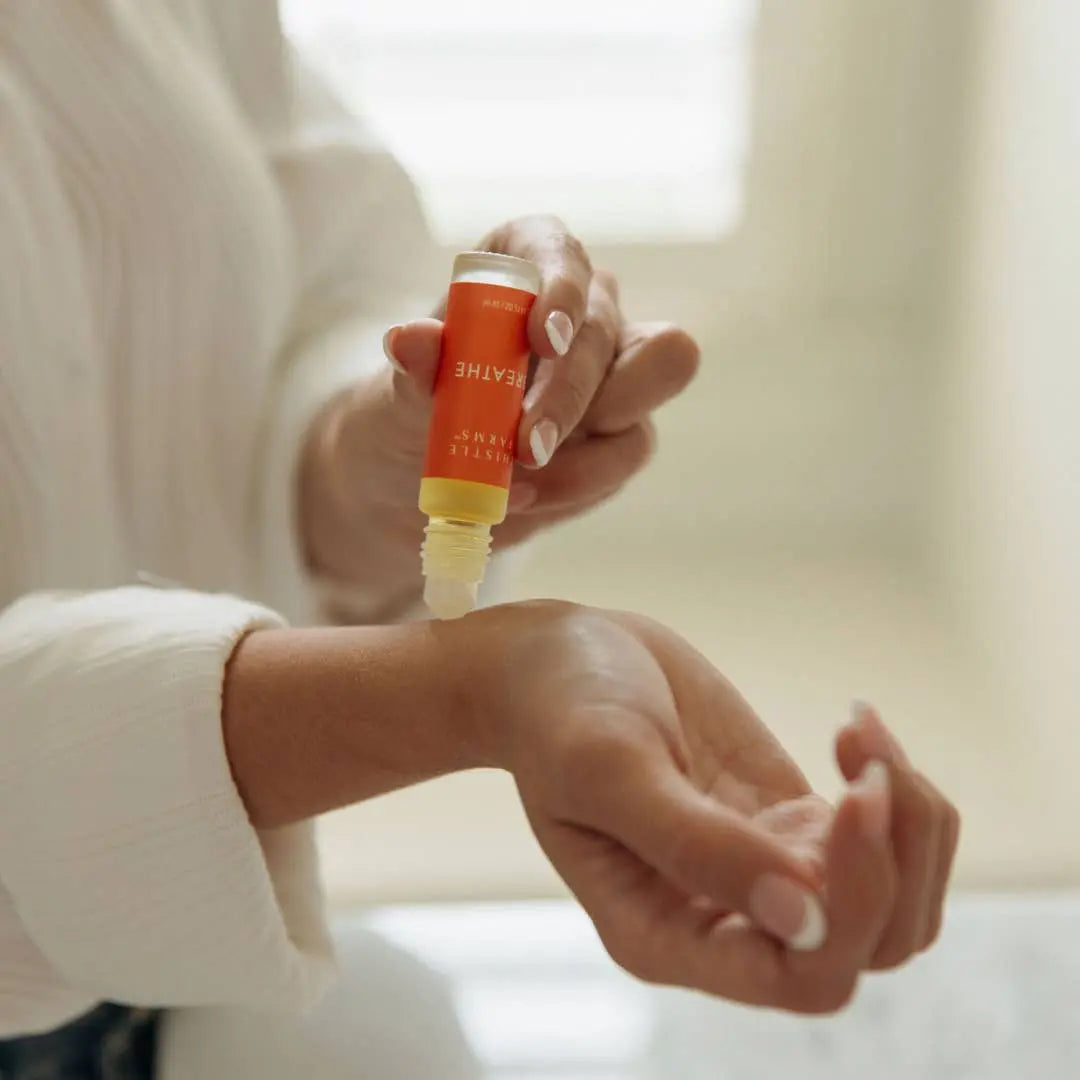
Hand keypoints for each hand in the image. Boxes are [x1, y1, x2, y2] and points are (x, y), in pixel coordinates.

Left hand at [300, 217, 698, 594]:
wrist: (415, 485)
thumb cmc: (412, 417)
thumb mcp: (399, 397)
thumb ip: (414, 369)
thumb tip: (411, 339)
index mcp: (524, 268)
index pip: (559, 252)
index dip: (561, 286)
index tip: (539, 335)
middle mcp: (582, 309)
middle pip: (606, 327)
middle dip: (569, 390)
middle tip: (526, 444)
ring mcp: (613, 369)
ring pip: (654, 375)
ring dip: (588, 437)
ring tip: (521, 478)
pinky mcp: (625, 429)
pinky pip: (630, 447)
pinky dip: (579, 480)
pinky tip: (526, 497)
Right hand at [460, 602, 959, 1012]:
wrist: (558, 660)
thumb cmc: (559, 713)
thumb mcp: (609, 767)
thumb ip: (694, 845)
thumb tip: (802, 915)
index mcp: (666, 936)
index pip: (803, 977)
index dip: (853, 906)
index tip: (849, 796)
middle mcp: (723, 923)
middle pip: (869, 946)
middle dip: (895, 856)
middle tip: (866, 761)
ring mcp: (764, 871)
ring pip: (894, 902)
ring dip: (911, 821)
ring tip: (862, 732)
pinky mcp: (788, 820)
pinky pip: (884, 840)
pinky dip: (895, 784)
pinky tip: (854, 725)